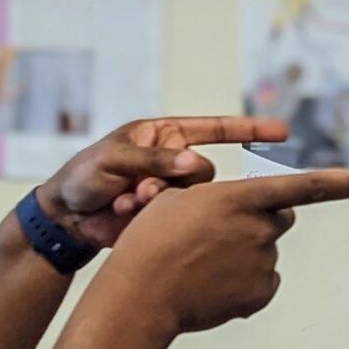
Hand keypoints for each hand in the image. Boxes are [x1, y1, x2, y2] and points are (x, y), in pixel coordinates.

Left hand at [38, 116, 292, 249]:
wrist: (65, 217)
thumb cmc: (84, 175)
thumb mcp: (114, 159)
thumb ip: (155, 160)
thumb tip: (195, 163)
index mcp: (165, 135)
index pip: (216, 129)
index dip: (250, 129)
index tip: (282, 131)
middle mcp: (172, 161)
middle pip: (203, 172)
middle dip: (176, 182)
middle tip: (141, 190)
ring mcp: (171, 192)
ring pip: (193, 200)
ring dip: (160, 202)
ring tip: (127, 203)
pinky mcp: (166, 219)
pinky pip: (179, 219)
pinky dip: (151, 218)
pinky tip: (124, 215)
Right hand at [101, 166, 348, 334]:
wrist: (140, 294)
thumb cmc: (149, 240)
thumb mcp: (176, 198)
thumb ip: (221, 195)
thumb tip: (253, 212)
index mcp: (240, 196)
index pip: (309, 186)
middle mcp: (261, 228)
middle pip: (282, 216)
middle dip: (263, 219)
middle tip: (219, 232)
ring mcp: (264, 262)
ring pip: (266, 251)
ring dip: (243, 253)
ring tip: (202, 264)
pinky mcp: (262, 293)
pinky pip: (263, 281)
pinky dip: (244, 283)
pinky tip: (213, 286)